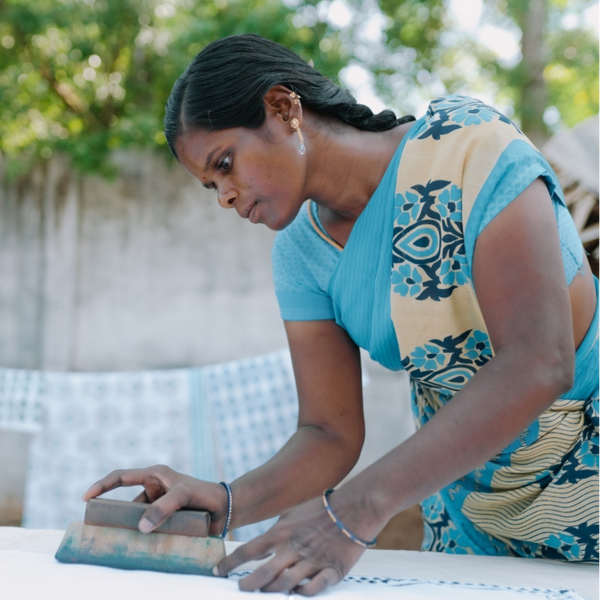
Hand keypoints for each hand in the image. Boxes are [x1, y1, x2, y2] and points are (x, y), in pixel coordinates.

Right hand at [82, 465, 227, 535]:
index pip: (121, 477)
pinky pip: (148, 529)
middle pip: (125, 502)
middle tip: (98, 530)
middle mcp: (154, 489)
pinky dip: (143, 539)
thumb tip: (140, 527)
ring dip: (130, 530)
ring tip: (119, 544)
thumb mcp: (183, 496)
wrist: (226, 509)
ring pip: (137, 519)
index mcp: (155, 475)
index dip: (102, 486)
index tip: (86, 498)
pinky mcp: (166, 519)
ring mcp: (159, 505)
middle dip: (113, 515)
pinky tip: (138, 550)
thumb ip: (163, 508)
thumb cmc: (205, 494)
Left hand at [217, 492, 372, 595]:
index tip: (218, 571)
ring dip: (272, 591)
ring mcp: (312, 561)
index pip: (249, 550)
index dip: (231, 563)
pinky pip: (313, 589)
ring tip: (264, 593)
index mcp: (282, 532)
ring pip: (285, 584)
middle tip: (240, 589)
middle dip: (248, 585)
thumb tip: (258, 548)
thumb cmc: (322, 509)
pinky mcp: (331, 571)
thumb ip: (275, 532)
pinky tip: (296, 593)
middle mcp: (293, 548)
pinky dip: (302, 593)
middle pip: (264, 573)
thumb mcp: (292, 514)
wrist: (354, 508)